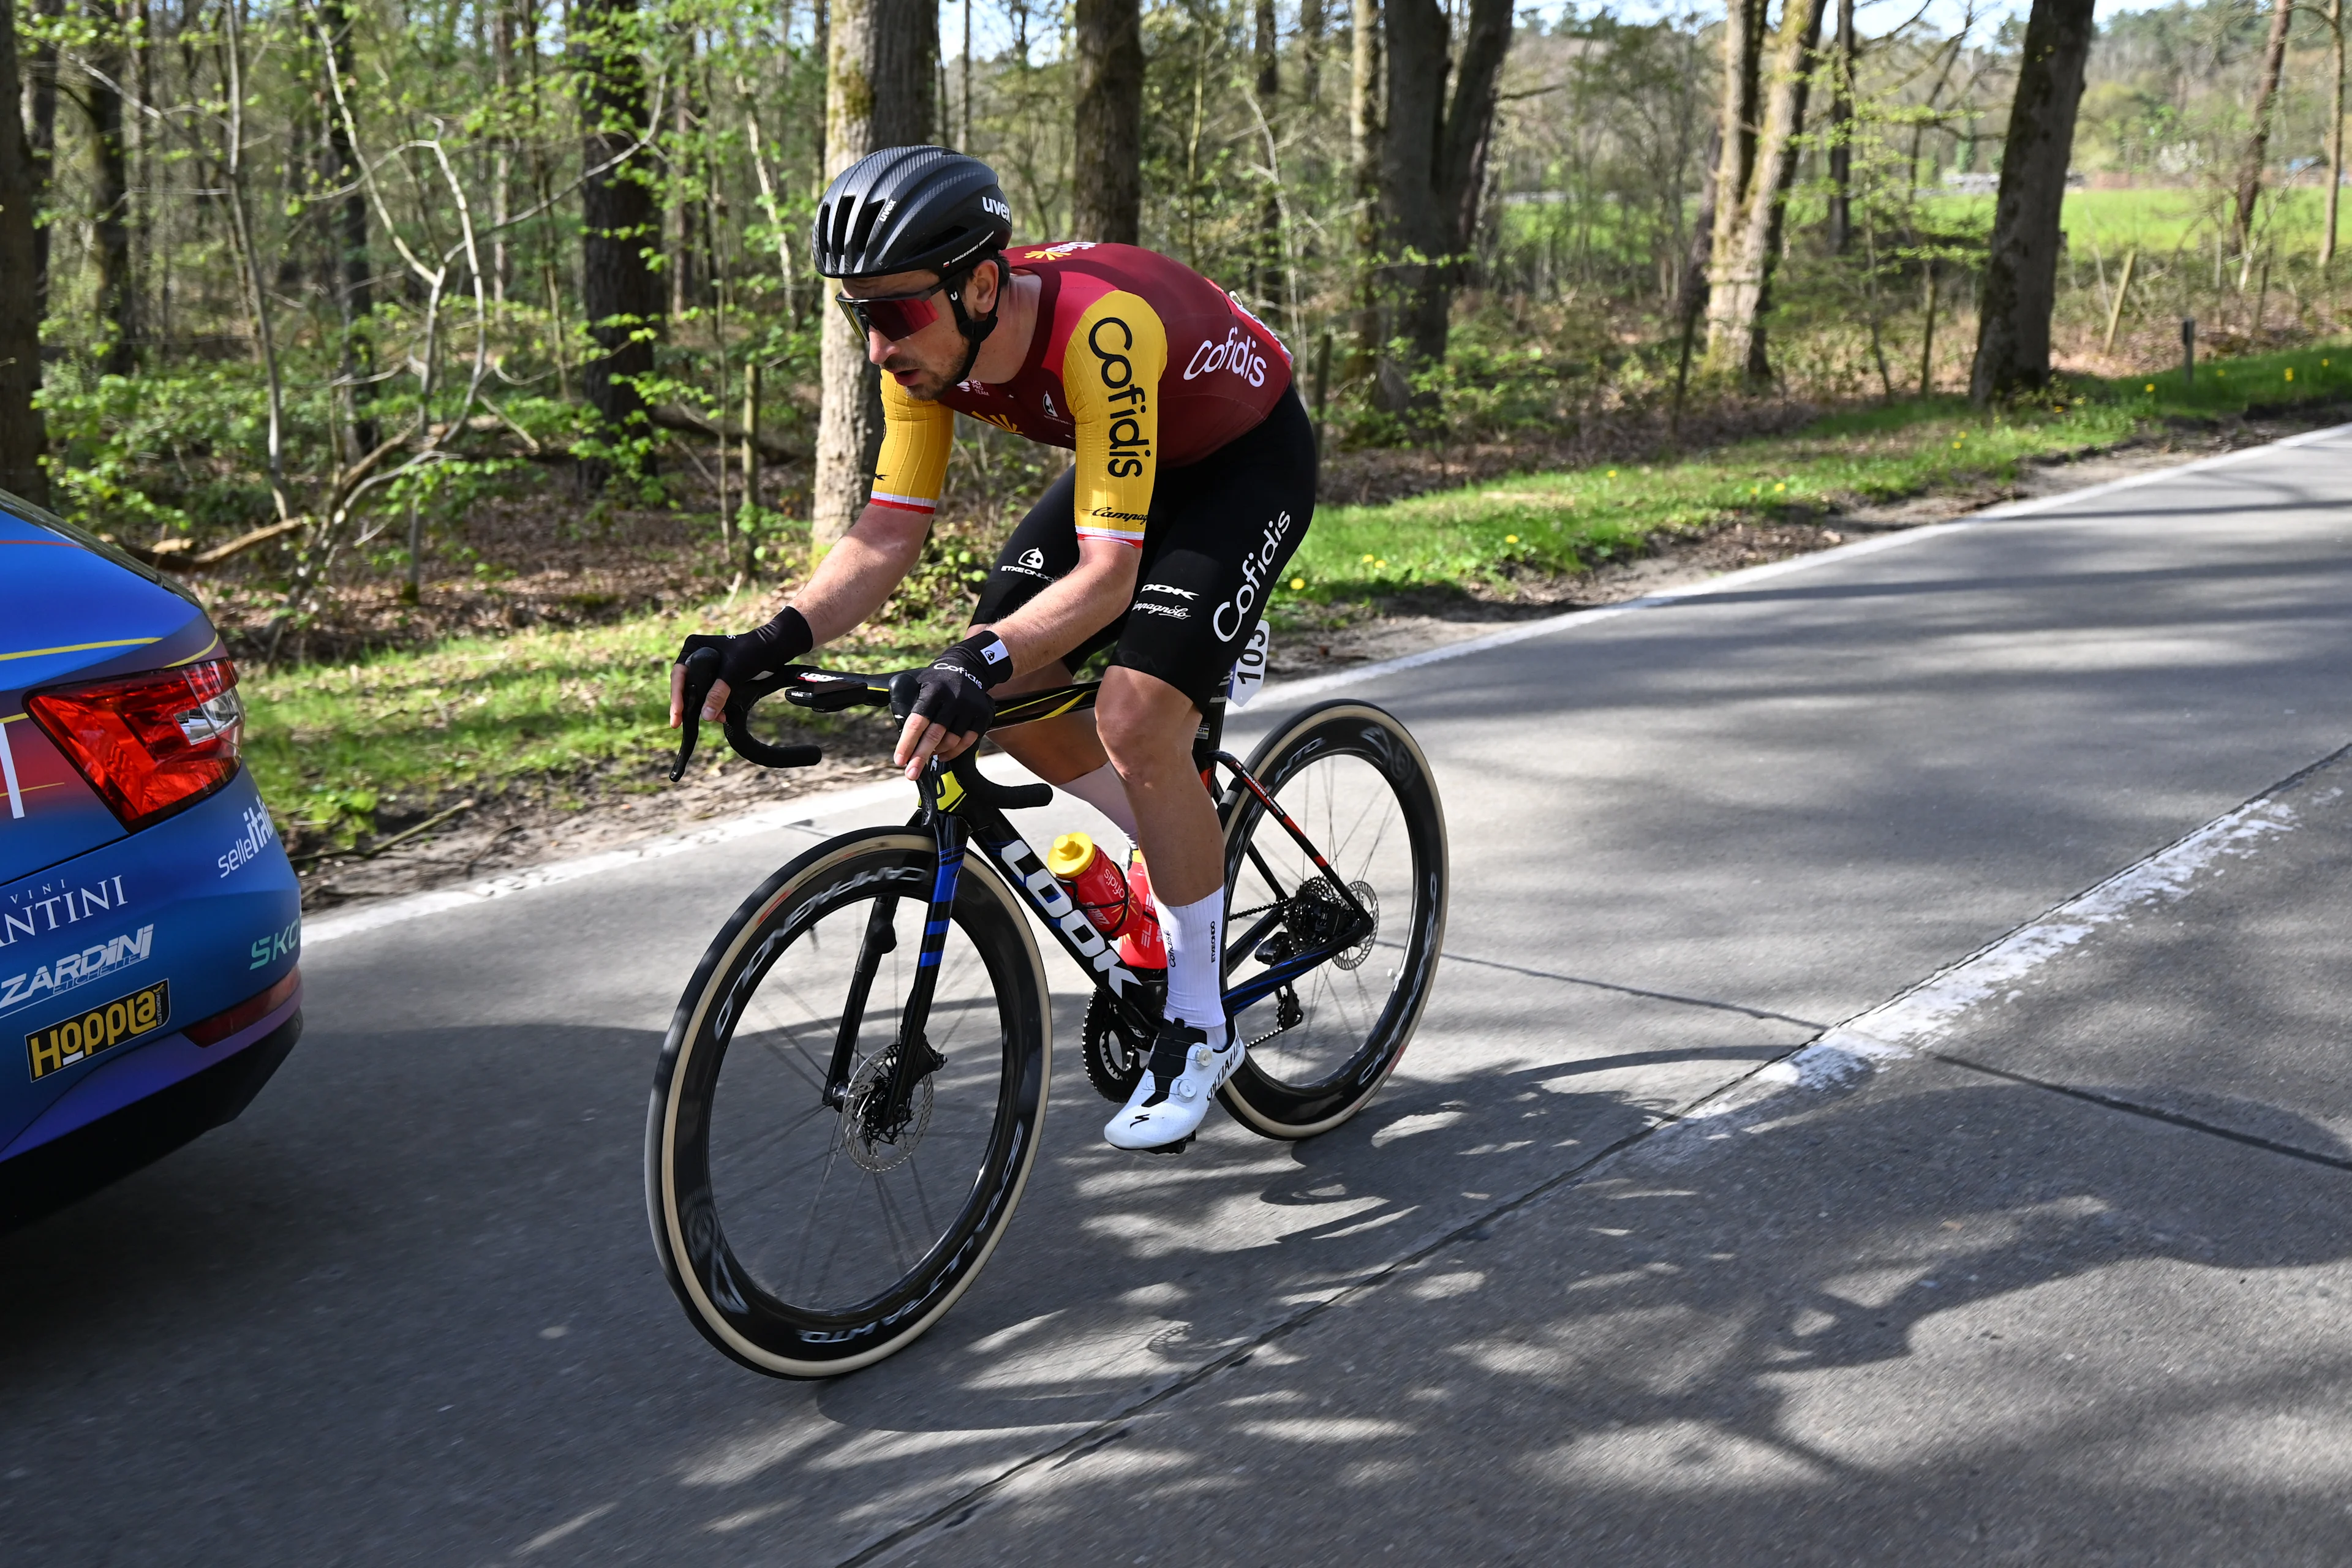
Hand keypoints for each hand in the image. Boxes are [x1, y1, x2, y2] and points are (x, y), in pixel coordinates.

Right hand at [667, 607, 813, 726]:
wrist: (774, 649)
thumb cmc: (752, 652)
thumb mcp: (733, 672)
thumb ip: (718, 693)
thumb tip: (705, 716)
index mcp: (693, 647)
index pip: (679, 674)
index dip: (676, 695)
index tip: (677, 713)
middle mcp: (695, 655)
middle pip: (685, 685)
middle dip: (686, 705)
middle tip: (678, 724)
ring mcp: (706, 666)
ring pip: (697, 691)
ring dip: (703, 707)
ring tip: (714, 719)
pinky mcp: (717, 677)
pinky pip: (710, 693)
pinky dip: (714, 705)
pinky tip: (722, 716)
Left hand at [890, 632, 1009, 778]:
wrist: (968, 667)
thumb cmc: (937, 681)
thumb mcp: (919, 685)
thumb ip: (911, 707)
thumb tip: (902, 738)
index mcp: (932, 691)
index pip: (917, 722)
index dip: (907, 743)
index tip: (900, 760)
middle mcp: (952, 699)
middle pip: (934, 735)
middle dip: (920, 757)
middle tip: (911, 774)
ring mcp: (969, 708)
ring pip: (951, 741)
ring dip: (936, 753)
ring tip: (926, 756)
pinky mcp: (982, 715)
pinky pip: (967, 741)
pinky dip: (953, 752)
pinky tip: (942, 755)